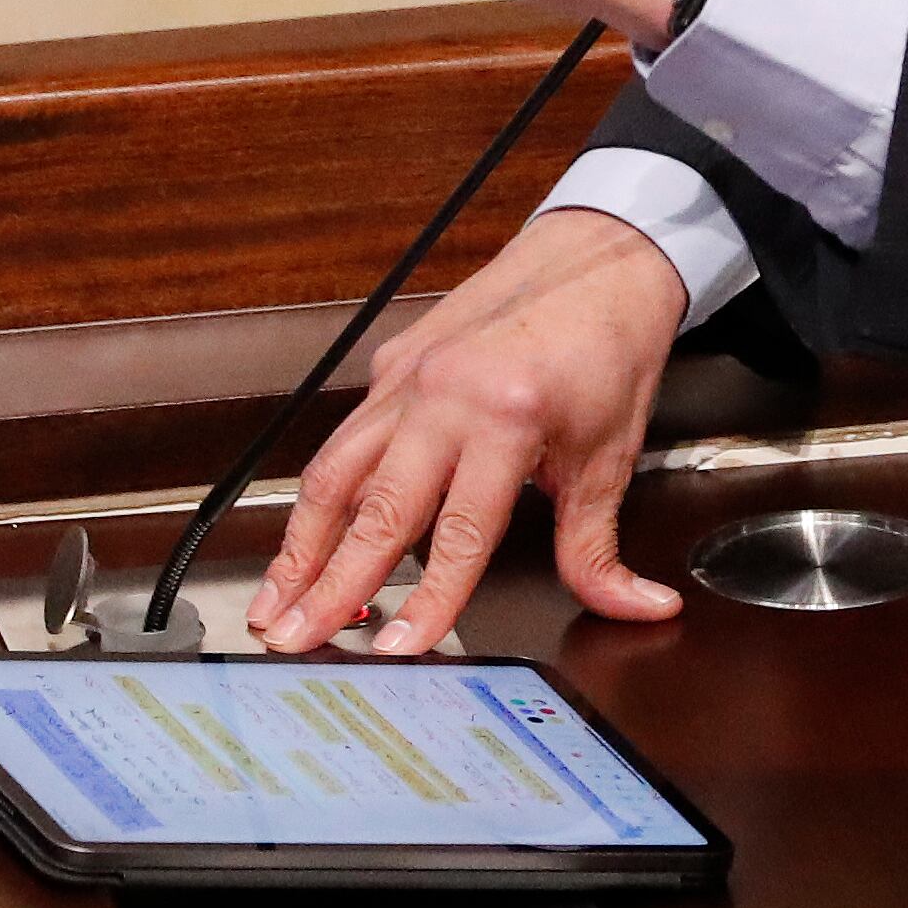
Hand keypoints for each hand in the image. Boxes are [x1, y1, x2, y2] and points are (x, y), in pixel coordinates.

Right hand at [251, 207, 692, 655]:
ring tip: (274, 597)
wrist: (598, 258)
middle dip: (326, 583)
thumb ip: (598, 546)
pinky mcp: (392, 364)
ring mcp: (409, 376)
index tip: (396, 648)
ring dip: (301, 541)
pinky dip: (324, 493)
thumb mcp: (611, 456)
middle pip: (373, 507)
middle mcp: (444, 394)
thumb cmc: (608, 347)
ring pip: (336, 469)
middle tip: (290, 636)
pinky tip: (307, 535)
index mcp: (506, 416)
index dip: (425, 600)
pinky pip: (349, 437)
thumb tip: (633, 606)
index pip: (457, 533)